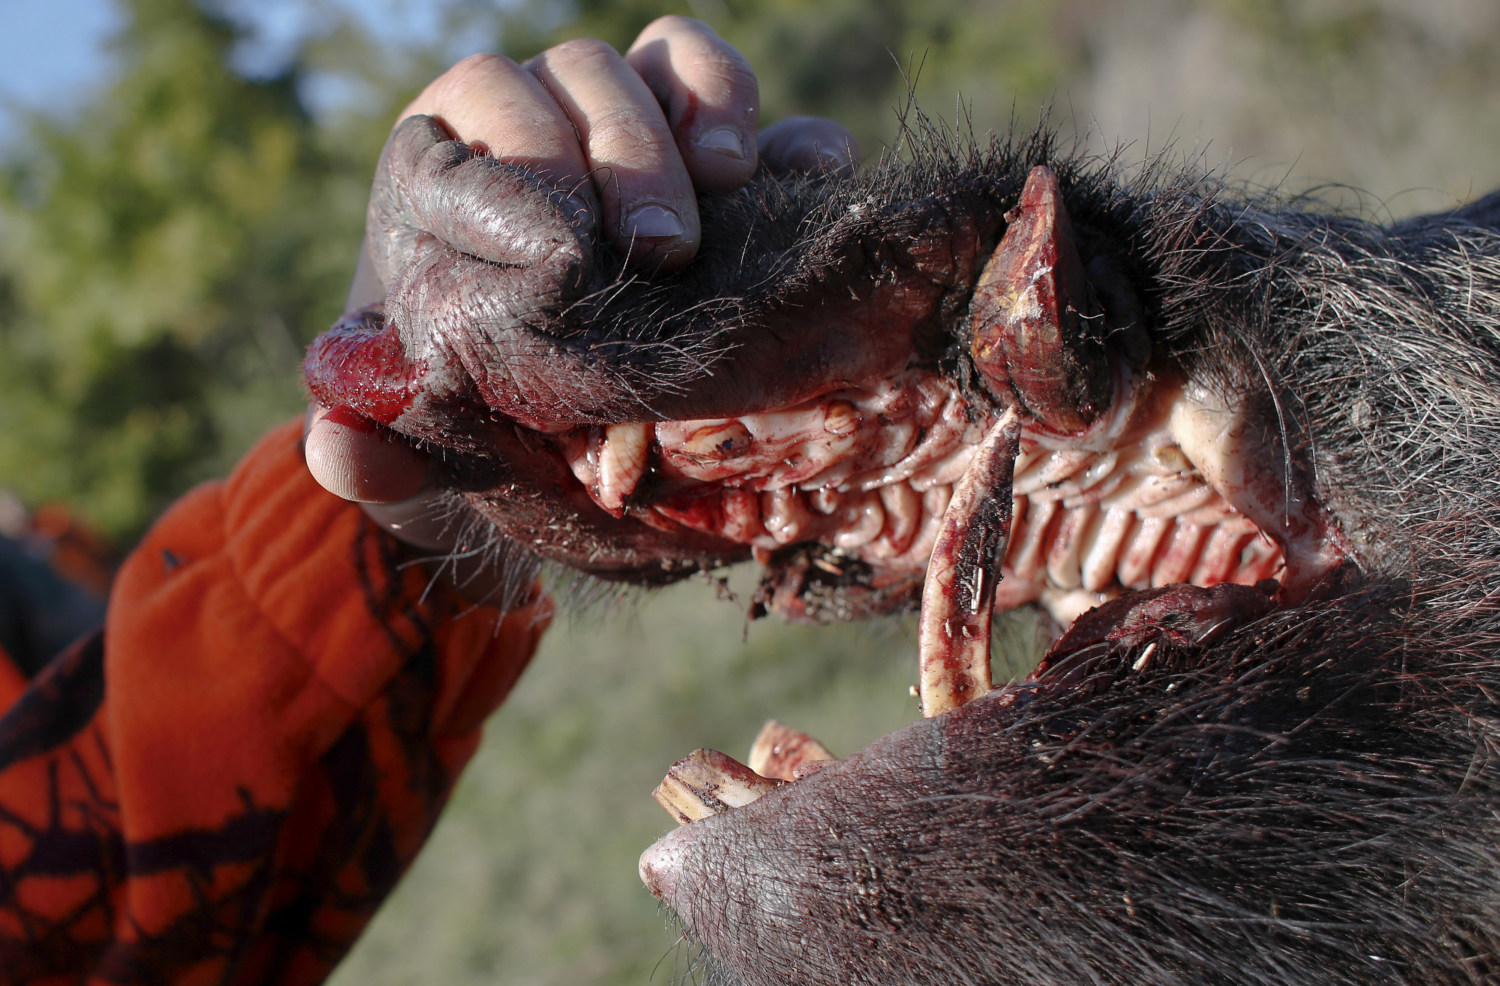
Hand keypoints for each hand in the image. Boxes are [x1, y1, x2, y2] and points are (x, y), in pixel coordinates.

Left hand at [305, 17, 858, 604]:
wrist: (554, 447)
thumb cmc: (467, 427)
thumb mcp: (418, 454)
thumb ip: (372, 454)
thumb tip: (338, 448)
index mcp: (449, 172)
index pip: (478, 102)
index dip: (521, 151)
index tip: (562, 241)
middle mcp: (543, 131)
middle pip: (581, 75)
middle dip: (624, 149)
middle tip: (657, 246)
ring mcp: (637, 141)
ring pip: (665, 65)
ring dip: (702, 116)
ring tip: (728, 191)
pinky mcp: (724, 178)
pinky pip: (764, 122)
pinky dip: (791, 139)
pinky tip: (808, 180)